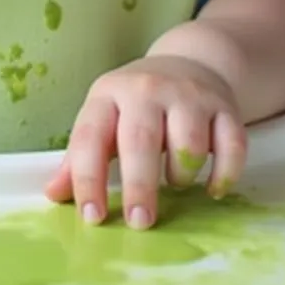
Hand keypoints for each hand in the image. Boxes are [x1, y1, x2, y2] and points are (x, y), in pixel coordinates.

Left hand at [45, 55, 246, 228]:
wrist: (190, 62)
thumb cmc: (138, 103)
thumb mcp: (104, 117)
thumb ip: (80, 156)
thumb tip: (53, 194)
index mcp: (108, 93)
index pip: (90, 137)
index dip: (88, 178)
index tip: (92, 217)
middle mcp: (146, 90)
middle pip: (140, 141)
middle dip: (139, 186)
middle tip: (138, 222)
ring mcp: (188, 95)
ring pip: (188, 145)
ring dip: (181, 175)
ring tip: (174, 183)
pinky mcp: (224, 106)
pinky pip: (231, 146)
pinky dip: (224, 174)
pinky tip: (212, 188)